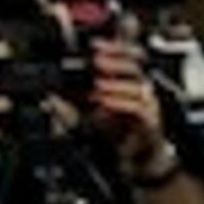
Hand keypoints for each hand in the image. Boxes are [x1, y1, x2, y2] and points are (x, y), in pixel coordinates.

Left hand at [82, 37, 164, 169]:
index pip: (128, 55)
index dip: (113, 47)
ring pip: (137, 86)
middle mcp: (142, 89)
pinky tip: (105, 102)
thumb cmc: (116, 131)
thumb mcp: (90, 109)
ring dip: (115, 83)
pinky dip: (120, 103)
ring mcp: (148, 105)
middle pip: (135, 66)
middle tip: (96, 61)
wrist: (134, 158)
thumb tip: (54, 87)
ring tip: (98, 84)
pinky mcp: (149, 123)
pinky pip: (138, 109)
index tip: (95, 44)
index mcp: (130, 81)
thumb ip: (76, 96)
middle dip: (115, 60)